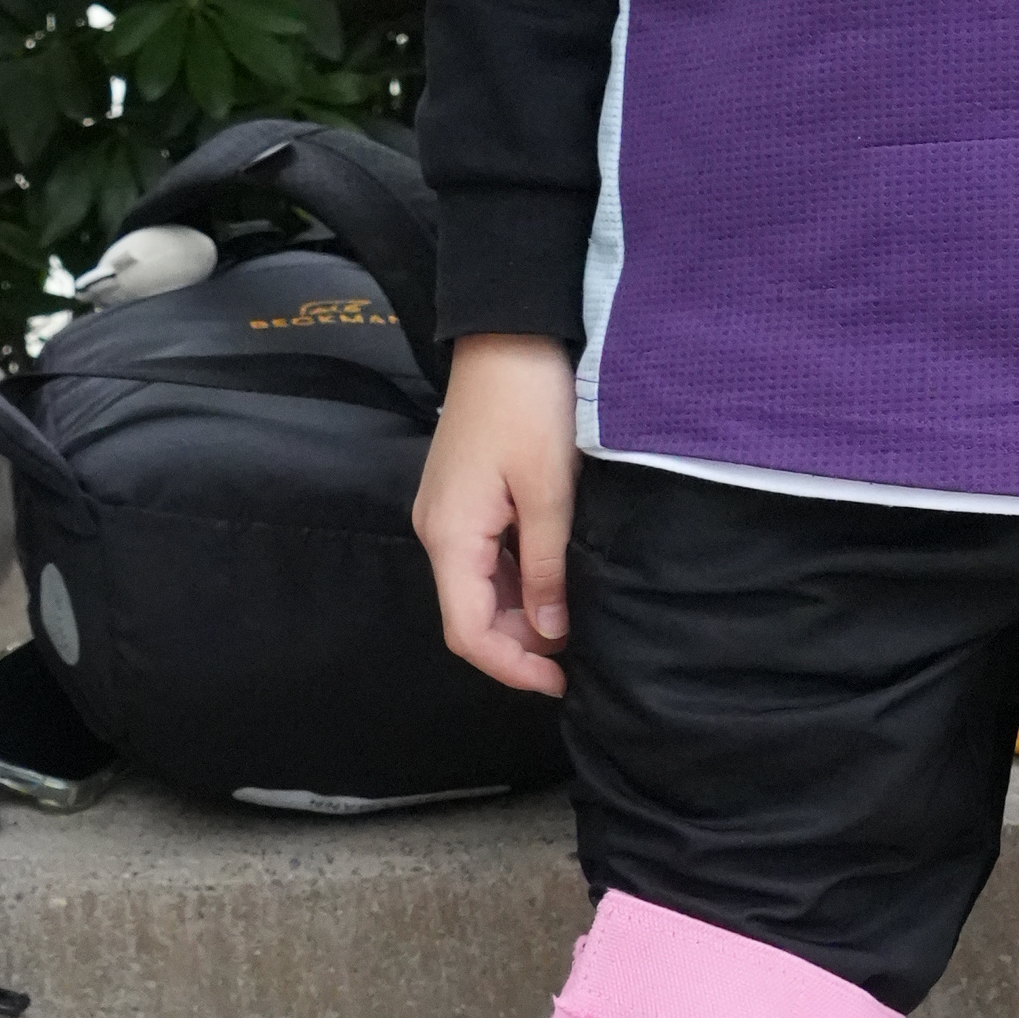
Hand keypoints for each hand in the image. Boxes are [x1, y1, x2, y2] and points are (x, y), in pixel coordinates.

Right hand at [412, 333, 577, 697]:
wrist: (508, 335)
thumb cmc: (529, 403)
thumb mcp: (551, 490)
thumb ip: (549, 566)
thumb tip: (552, 632)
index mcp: (451, 535)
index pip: (466, 632)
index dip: (511, 668)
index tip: (559, 682)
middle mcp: (439, 531)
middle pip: (471, 615)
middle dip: (521, 644)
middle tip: (579, 653)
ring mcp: (448, 515)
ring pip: (480, 590)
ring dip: (522, 614)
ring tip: (576, 619)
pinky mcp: (465, 500)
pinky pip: (487, 559)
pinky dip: (519, 581)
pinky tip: (558, 579)